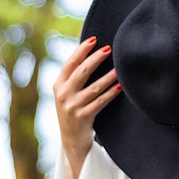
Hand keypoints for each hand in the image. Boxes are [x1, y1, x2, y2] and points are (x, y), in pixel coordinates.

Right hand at [53, 36, 120, 178]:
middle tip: (109, 49)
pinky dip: (111, 93)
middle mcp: (63, 94)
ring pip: (94, 87)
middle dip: (96, 58)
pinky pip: (100, 102)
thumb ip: (74, 76)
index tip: (94, 39)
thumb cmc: (73, 108)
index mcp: (58, 84)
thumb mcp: (66, 92)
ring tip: (119, 68)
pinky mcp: (83, 117)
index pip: (70, 63)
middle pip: (82, 72)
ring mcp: (72, 106)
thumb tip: (92, 52)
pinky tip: (119, 86)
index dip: (82, 50)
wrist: (71, 139)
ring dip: (108, 76)